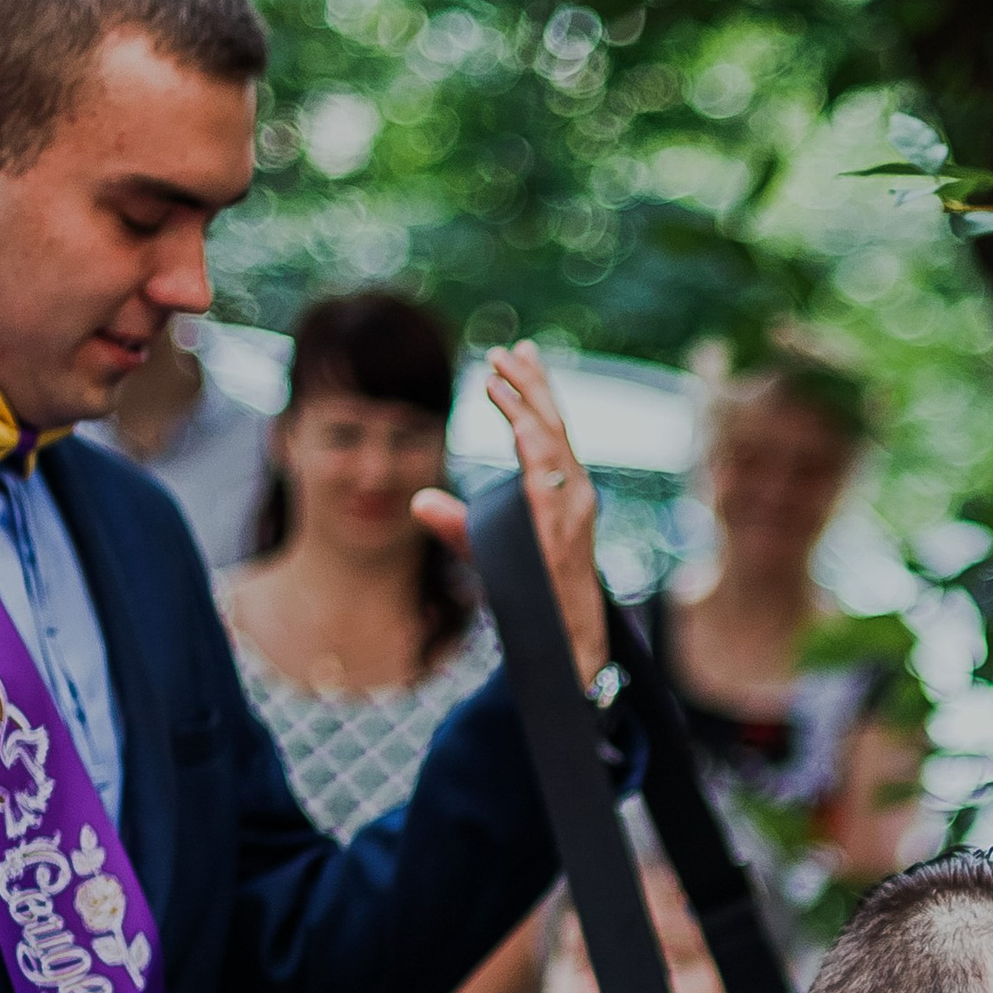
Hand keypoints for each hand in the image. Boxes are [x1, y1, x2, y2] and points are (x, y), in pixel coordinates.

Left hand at [412, 339, 607, 694]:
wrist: (564, 644)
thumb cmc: (532, 600)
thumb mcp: (487, 552)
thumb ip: (456, 524)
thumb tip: (417, 501)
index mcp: (564, 496)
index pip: (551, 433)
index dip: (535, 393)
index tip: (515, 358)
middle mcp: (574, 494)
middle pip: (555, 423)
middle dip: (532, 382)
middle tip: (510, 348)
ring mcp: (571, 507)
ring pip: (549, 435)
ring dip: (524, 396)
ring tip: (498, 367)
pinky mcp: (559, 521)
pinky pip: (542, 463)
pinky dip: (523, 427)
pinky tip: (504, 404)